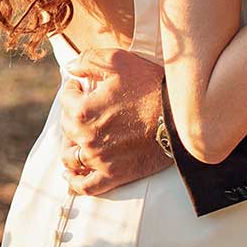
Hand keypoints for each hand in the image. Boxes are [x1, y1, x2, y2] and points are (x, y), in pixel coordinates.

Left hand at [57, 45, 170, 194]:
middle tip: (84, 107)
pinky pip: (85, 186)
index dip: (72, 89)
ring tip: (77, 138)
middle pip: (66, 127)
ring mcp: (99, 159)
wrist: (180, 117)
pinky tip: (72, 175)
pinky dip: (75, 182)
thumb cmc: (151, 85)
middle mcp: (87, 137)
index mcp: (84, 110)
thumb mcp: (120, 61)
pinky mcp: (114, 175)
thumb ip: (89, 60)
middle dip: (72, 114)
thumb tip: (71, 68)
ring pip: (71, 157)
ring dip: (71, 145)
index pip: (65, 99)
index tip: (80, 86)